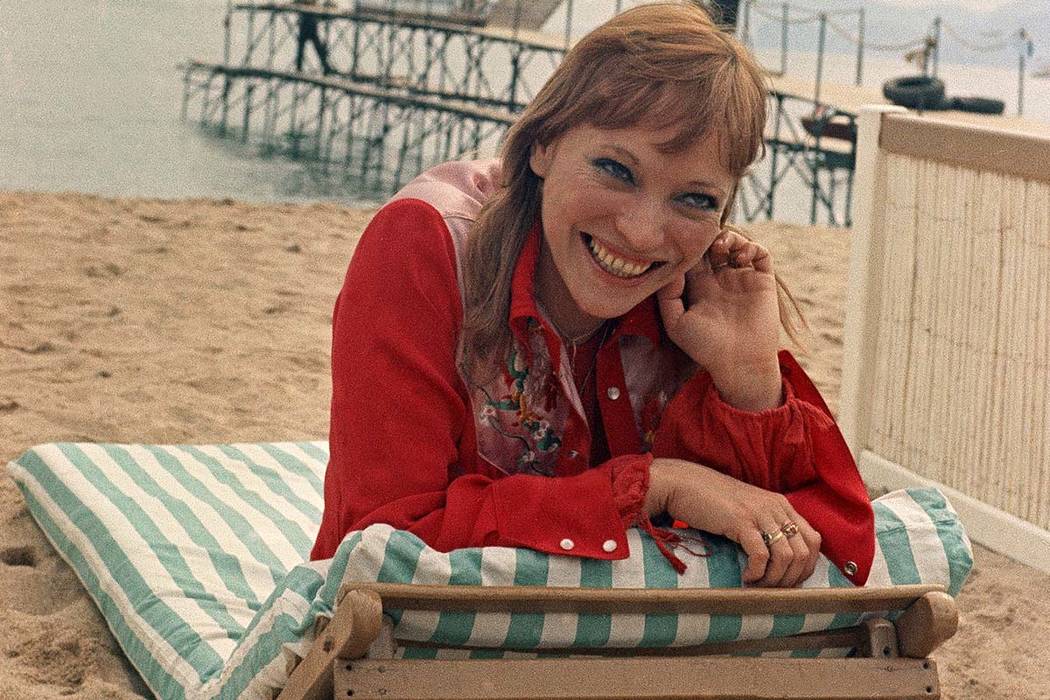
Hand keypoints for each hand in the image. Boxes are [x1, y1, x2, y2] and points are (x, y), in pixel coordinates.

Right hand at [645, 458, 821, 586]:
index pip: (813, 540)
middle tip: (771, 588)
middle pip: (804, 552)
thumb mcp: (748, 511)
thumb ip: (766, 526)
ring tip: (757, 584)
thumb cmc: (712, 501)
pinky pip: (761, 556)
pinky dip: (757, 573)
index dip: (807, 566)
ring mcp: (759, 513)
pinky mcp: (741, 521)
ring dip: (774, 579)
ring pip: (787, 557)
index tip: (789, 581)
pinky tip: (745, 577)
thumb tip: (779, 560)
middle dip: (791, 578)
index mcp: (781, 505)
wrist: (684, 484)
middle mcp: (776, 508)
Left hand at [657, 228, 781, 409]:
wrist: (739, 362)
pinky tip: (741, 256)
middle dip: (708, 237)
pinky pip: (761, 254)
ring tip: (722, 246)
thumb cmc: (705, 347)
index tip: (683, 242)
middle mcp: (720, 280)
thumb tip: (672, 268)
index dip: (688, 246)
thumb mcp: (676, 324)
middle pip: (713, 246)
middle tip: (704, 239)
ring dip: (729, 238)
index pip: (693, 257)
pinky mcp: (763, 281)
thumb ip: (668, 296)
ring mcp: (742, 279)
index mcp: (699, 288)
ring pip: (737, 245)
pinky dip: (752, 247)